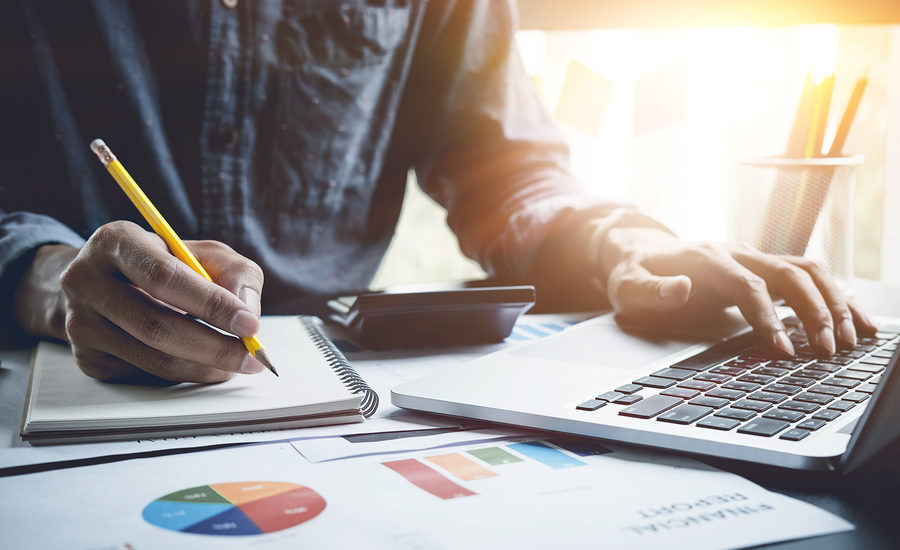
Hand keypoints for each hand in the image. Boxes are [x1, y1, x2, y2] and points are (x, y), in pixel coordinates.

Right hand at [16, 220, 266, 382]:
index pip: (164, 277)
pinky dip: (183, 374)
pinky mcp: (86, 356)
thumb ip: (236, 274)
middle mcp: (86, 280)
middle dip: (214, 346)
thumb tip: (249, 314)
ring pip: (153, 357)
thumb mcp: (203, 254)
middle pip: (157, 325)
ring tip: (234, 364)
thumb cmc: (165, 264)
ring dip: (204, 366)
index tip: (250, 326)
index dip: (211, 304)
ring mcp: (80, 322)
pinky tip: (200, 363)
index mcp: (115, 241)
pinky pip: (144, 374)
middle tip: (252, 357)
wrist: (106, 283)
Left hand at [594, 226, 877, 355]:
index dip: (768, 317)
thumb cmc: (635, 273)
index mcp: (707, 259)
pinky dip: (836, 296)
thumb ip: (651, 290)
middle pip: (790, 274)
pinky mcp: (764, 267)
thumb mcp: (627, 285)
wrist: (641, 251)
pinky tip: (857, 322)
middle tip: (829, 350)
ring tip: (852, 340)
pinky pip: (809, 276)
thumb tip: (681, 289)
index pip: (747, 285)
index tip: (784, 350)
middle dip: (815, 311)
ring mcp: (754, 257)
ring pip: (808, 271)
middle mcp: (738, 253)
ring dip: (835, 302)